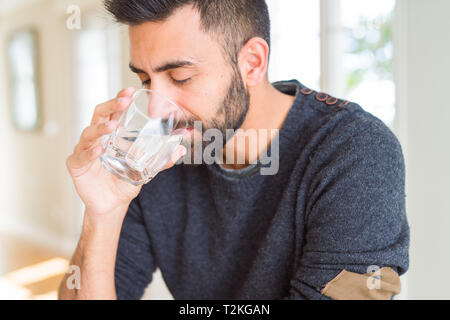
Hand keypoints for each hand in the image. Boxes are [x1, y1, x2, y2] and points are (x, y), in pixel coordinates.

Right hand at [66, 87, 187, 217]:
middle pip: (99, 115)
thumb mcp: (146, 169)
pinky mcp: (76, 165)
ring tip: (112, 127)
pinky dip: (90, 152)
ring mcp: (84, 150)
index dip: (120, 99)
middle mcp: (96, 138)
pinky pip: (81, 156)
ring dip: (101, 129)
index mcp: (111, 134)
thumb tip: (181, 150)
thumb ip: (162, 160)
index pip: (113, 111)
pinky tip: (99, 149)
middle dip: (111, 106)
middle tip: (124, 101)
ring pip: (88, 133)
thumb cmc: (125, 181)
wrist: (113, 204)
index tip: (131, 90)